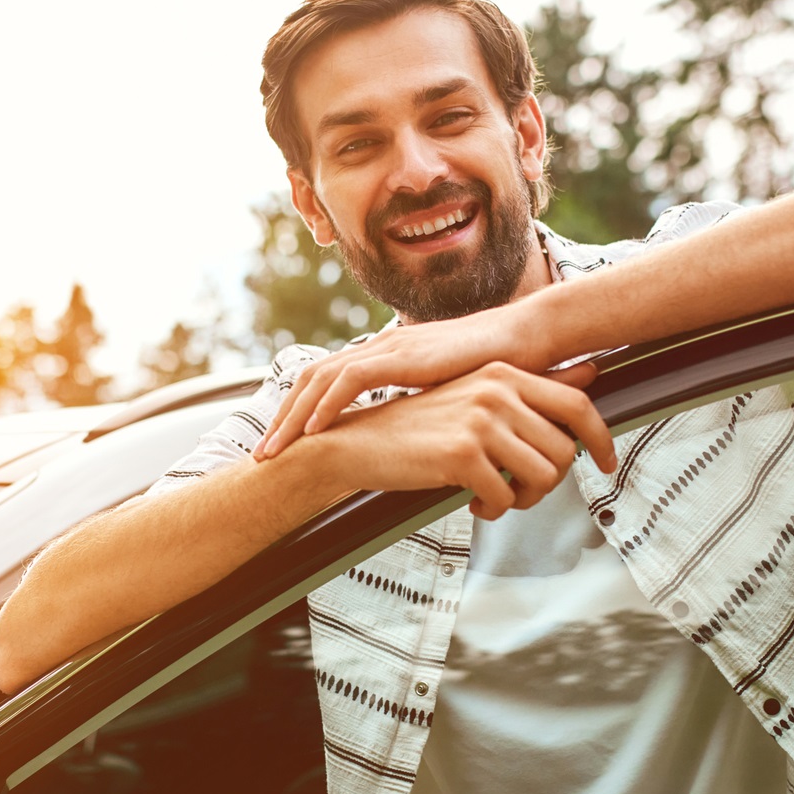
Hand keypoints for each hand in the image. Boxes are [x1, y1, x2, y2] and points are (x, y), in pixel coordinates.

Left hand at [255, 299, 561, 459]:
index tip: (284, 445)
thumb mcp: (447, 395)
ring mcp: (391, 348)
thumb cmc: (498, 370)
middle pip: (312, 378)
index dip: (300, 412)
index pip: (327, 380)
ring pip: (322, 378)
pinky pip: (353, 379)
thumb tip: (410, 439)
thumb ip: (423, 410)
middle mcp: (381, 347)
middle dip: (283, 417)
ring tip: (277, 449)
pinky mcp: (406, 355)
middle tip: (263, 454)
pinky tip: (313, 430)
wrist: (530, 340)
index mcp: (387, 355)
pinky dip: (328, 405)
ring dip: (293, 415)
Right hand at [306, 361, 616, 520]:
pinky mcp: (462, 454)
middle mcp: (497, 391)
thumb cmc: (418, 426)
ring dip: (523, 500)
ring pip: (543, 477)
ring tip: (496, 497)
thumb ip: (531, 389)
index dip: (601, 440)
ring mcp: (481, 421)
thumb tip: (590, 373)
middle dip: (548, 483)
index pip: (579, 406)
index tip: (606, 465)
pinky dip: (494, 509)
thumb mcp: (475, 396)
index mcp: (503, 374)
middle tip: (519, 492)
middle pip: (564, 451)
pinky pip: (506, 497)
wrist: (356, 443)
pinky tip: (471, 502)